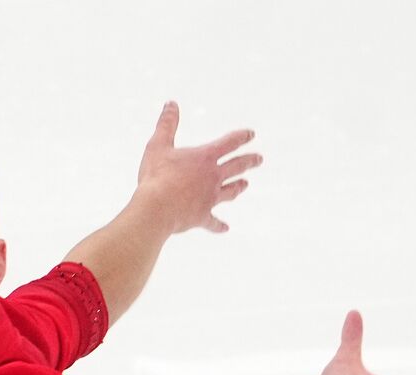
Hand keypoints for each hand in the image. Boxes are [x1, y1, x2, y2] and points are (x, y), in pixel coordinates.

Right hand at [137, 100, 260, 234]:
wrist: (156, 208)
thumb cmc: (156, 176)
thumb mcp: (158, 145)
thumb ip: (166, 124)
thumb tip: (171, 104)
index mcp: (205, 158)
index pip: (229, 143)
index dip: (241, 137)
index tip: (251, 134)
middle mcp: (213, 177)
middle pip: (237, 167)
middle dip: (249, 161)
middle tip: (259, 159)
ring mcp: (210, 198)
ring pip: (230, 191)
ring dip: (238, 188)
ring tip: (246, 185)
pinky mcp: (201, 216)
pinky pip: (213, 222)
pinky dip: (219, 225)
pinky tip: (225, 228)